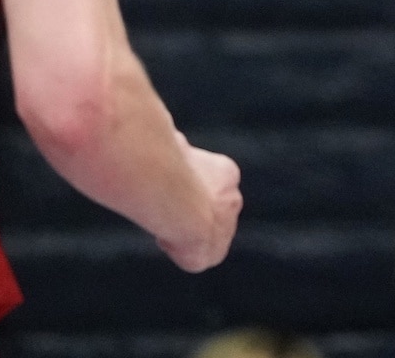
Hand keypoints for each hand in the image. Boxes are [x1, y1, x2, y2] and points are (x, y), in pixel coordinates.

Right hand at [158, 134, 241, 272]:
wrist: (176, 196)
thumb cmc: (166, 165)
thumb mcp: (172, 147)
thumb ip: (174, 148)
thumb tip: (161, 136)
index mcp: (226, 174)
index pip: (207, 188)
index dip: (184, 191)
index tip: (168, 190)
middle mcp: (233, 200)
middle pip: (207, 213)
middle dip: (187, 214)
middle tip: (167, 209)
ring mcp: (226, 229)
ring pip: (201, 236)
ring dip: (181, 232)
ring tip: (166, 221)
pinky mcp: (213, 254)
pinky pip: (194, 258)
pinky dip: (178, 251)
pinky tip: (170, 236)